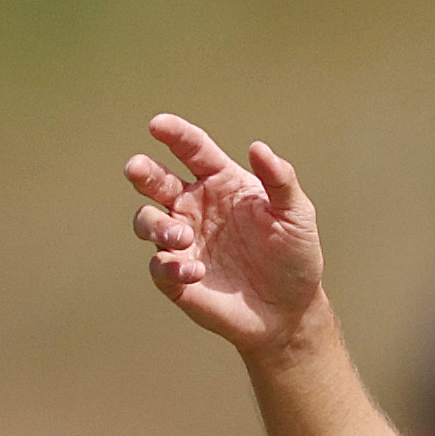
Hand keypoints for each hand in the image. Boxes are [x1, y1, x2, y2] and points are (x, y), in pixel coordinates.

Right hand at [126, 114, 325, 358]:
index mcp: (220, 182)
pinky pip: (158, 265)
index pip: (192, 150)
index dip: (174, 134)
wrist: (290, 311)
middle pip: (155, 180)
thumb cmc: (294, 256)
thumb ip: (280, 180)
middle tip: (138, 170)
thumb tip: (257, 148)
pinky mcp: (177, 276)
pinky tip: (196, 272)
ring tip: (183, 236)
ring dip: (156, 224)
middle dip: (142, 171)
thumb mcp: (296, 214)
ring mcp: (183, 241)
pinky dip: (170, 266)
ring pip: (147, 220)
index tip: (158, 125)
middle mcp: (194, 206)